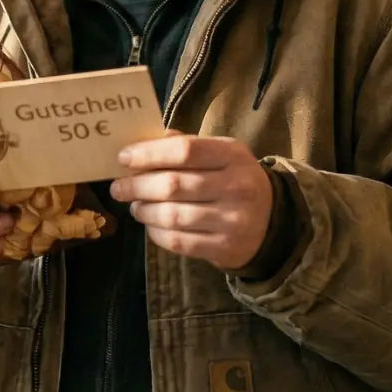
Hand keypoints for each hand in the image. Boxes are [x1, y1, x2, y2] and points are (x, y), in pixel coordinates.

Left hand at [109, 135, 272, 271]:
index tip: (123, 158)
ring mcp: (232, 220)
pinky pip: (179, 242)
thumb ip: (186, 145)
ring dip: (144, 211)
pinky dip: (156, 233)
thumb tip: (142, 144)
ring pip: (172, 216)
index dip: (149, 154)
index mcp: (233, 155)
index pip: (185, 150)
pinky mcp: (225, 248)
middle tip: (119, 187)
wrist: (273, 221)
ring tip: (135, 206)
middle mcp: (236, 186)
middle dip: (137, 186)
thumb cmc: (234, 179)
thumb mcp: (221, 153)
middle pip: (173, 185)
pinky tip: (150, 225)